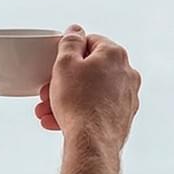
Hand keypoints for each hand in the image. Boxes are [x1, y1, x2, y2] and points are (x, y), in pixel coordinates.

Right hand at [34, 25, 140, 146]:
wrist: (91, 143)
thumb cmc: (79, 102)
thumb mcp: (65, 64)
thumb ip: (70, 42)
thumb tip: (75, 30)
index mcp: (115, 54)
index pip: (90, 41)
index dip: (70, 52)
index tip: (57, 65)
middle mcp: (127, 73)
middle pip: (90, 70)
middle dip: (64, 81)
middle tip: (46, 91)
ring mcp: (127, 96)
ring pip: (91, 91)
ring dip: (67, 98)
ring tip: (46, 111)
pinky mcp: (123, 116)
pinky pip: (96, 108)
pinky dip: (79, 112)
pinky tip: (58, 122)